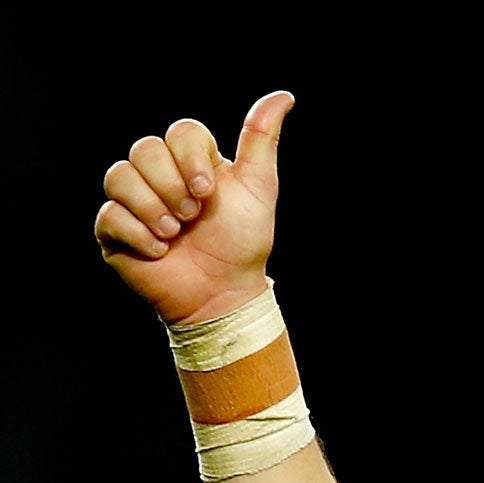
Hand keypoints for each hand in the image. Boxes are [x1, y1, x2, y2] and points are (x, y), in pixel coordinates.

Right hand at [95, 90, 292, 325]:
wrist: (223, 294)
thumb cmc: (242, 243)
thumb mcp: (258, 187)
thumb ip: (261, 139)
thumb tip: (284, 95)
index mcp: (191, 159)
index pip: (180, 130)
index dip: (190, 158)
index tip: (208, 192)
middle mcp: (159, 173)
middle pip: (144, 149)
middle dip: (172, 187)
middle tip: (192, 218)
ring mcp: (134, 200)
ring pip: (119, 176)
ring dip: (153, 210)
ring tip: (175, 235)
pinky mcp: (115, 230)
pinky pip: (109, 214)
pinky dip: (138, 235)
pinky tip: (160, 252)